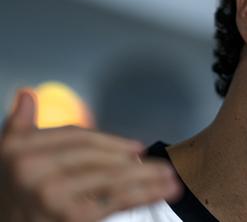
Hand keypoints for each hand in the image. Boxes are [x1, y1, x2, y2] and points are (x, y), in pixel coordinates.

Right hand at [0, 89, 181, 221]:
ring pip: (112, 178)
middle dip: (132, 161)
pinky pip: (116, 200)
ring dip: (149, 177)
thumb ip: (19, 127)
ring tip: (172, 179)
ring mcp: (51, 194)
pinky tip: (164, 191)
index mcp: (20, 149)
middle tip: (162, 165)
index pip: (77, 136)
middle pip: (97, 157)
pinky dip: (146, 194)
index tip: (138, 147)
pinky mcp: (71, 217)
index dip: (111, 141)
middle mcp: (32, 170)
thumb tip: (26, 95)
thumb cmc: (15, 196)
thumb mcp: (9, 159)